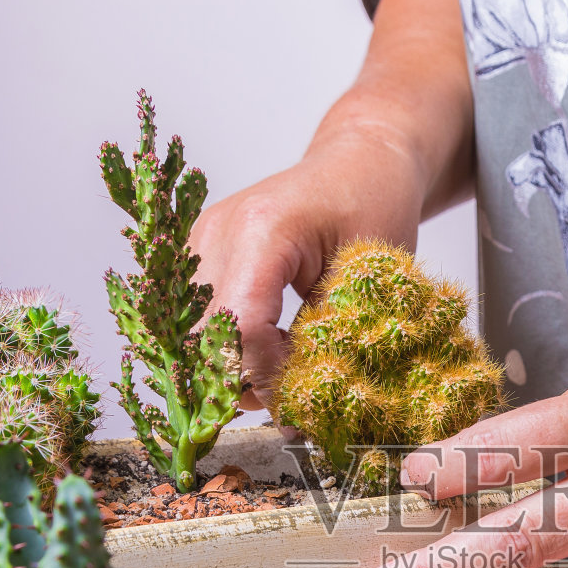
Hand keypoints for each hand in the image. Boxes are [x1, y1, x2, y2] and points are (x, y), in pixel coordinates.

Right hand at [189, 130, 426, 410]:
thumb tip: (297, 406)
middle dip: (243, 377)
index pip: (243, 328)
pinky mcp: (199, 252)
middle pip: (205, 336)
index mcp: (263, 229)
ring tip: (282, 364)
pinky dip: (228, 342)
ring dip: (232, 363)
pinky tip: (268, 342)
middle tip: (290, 393)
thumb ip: (327, 339)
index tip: (300, 402)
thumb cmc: (375, 206)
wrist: (358, 160)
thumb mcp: (367, 277)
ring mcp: (201, 240)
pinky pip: (198, 316)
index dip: (268, 376)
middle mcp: (218, 231)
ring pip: (193, 334)